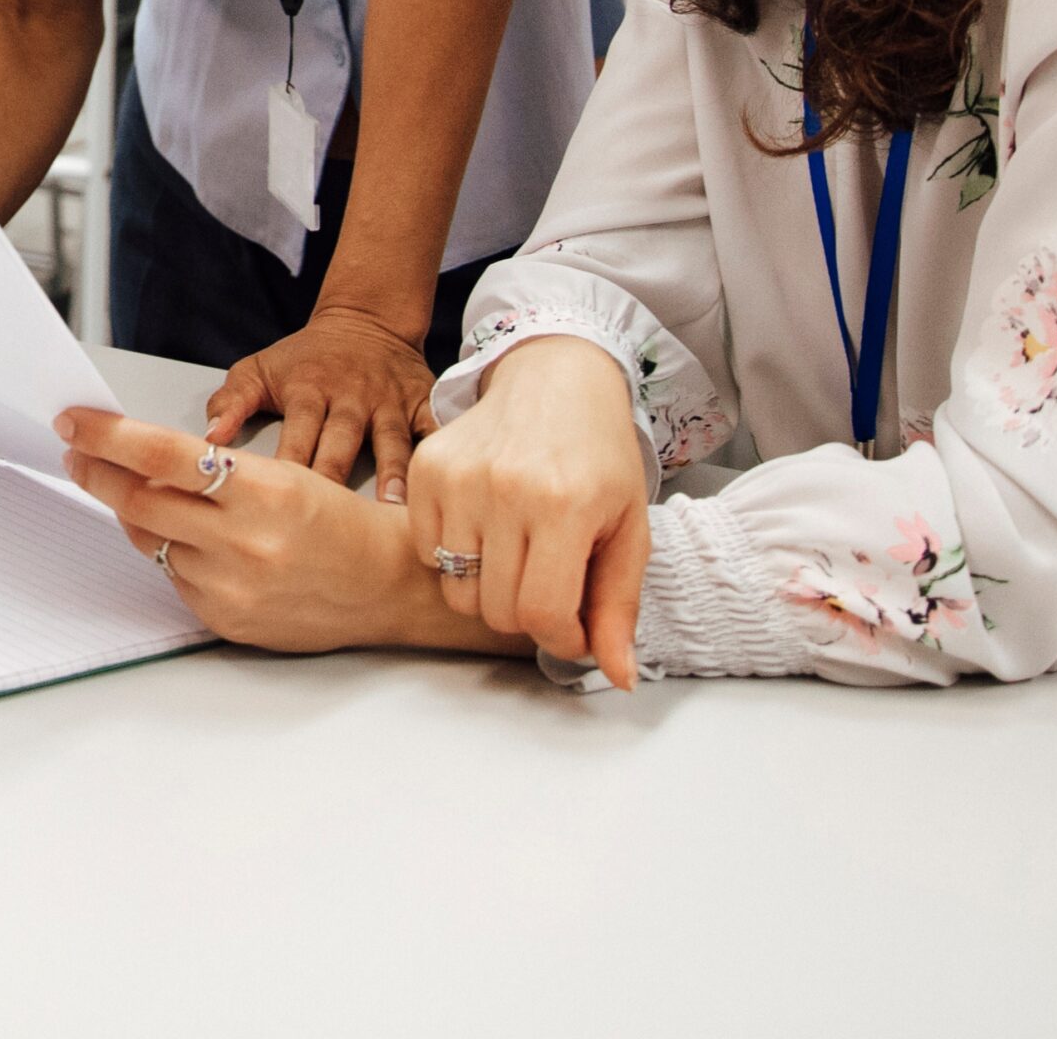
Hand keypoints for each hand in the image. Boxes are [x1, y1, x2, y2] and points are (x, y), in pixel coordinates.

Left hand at [58, 408, 497, 656]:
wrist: (388, 586)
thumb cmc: (341, 520)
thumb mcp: (286, 473)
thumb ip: (214, 471)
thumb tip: (143, 459)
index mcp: (263, 491)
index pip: (163, 454)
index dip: (108, 435)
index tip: (74, 422)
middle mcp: (243, 543)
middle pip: (139, 500)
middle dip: (97, 470)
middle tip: (77, 451)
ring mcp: (232, 589)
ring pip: (150, 540)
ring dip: (133, 512)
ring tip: (131, 490)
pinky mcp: (226, 622)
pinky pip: (174, 578)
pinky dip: (170, 551)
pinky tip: (186, 538)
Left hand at [204, 302, 435, 499]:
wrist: (367, 318)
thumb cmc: (306, 357)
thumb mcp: (260, 368)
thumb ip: (230, 402)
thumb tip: (207, 440)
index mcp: (308, 390)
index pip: (296, 434)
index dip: (288, 468)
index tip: (279, 506)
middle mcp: (349, 396)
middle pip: (341, 442)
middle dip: (336, 480)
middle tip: (331, 527)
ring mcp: (389, 401)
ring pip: (391, 440)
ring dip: (393, 474)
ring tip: (393, 509)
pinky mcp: (422, 401)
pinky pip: (435, 427)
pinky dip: (441, 451)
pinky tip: (445, 480)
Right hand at [405, 335, 649, 689]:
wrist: (555, 378)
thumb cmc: (598, 456)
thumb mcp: (629, 528)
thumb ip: (619, 607)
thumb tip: (618, 678)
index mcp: (564, 505)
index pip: (542, 615)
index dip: (561, 637)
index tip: (574, 623)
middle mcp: (505, 489)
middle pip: (498, 611)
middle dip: (528, 613)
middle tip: (548, 578)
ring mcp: (459, 476)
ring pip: (458, 592)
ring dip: (488, 589)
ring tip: (517, 552)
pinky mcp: (427, 467)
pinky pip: (429, 554)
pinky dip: (455, 556)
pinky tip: (486, 525)